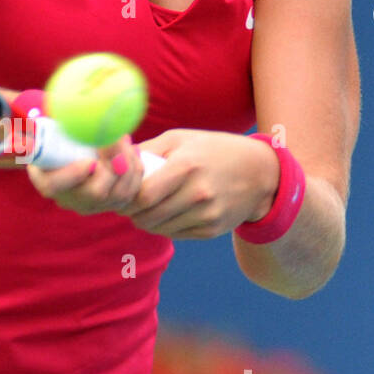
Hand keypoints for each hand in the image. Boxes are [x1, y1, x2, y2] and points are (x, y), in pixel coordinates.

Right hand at [26, 134, 148, 215]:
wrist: (79, 145)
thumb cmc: (61, 134)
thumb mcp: (47, 129)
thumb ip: (36, 131)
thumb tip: (19, 137)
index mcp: (47, 181)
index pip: (53, 186)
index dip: (72, 176)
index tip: (88, 162)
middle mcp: (70, 199)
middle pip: (95, 193)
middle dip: (112, 165)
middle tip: (119, 139)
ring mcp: (93, 205)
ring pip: (118, 194)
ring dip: (127, 164)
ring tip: (125, 138)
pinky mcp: (113, 203)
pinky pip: (131, 193)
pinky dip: (136, 171)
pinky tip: (132, 151)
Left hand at [116, 129, 279, 238]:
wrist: (259, 172)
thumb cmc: (211, 150)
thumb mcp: (180, 139)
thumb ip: (146, 150)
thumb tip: (114, 161)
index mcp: (187, 166)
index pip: (144, 195)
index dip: (126, 198)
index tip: (122, 192)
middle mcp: (198, 193)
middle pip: (148, 216)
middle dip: (132, 212)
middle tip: (129, 203)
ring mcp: (207, 214)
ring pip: (159, 229)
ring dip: (146, 221)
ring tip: (147, 206)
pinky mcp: (212, 230)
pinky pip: (175, 234)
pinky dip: (165, 226)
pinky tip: (167, 212)